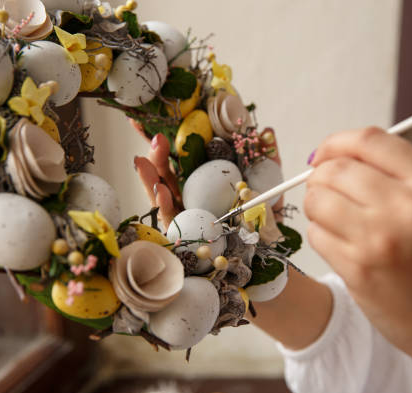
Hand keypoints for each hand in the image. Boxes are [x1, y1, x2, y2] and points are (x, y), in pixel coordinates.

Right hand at [132, 119, 283, 228]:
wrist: (265, 249)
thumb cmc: (261, 215)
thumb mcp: (266, 181)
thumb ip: (266, 158)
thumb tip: (268, 131)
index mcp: (199, 184)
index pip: (176, 160)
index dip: (162, 142)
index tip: (144, 123)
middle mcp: (186, 198)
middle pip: (164, 175)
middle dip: (156, 156)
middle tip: (155, 137)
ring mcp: (182, 215)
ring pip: (159, 196)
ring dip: (150, 178)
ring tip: (142, 160)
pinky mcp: (182, 235)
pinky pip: (170, 219)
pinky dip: (164, 205)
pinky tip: (161, 190)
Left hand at [305, 127, 411, 392]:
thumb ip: (393, 175)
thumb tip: (332, 157)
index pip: (368, 140)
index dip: (336, 143)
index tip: (325, 156)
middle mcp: (407, 205)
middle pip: (335, 169)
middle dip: (320, 178)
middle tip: (326, 193)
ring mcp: (380, 238)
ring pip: (318, 199)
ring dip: (317, 207)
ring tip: (334, 220)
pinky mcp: (358, 269)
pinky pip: (316, 234)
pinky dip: (320, 235)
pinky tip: (340, 245)